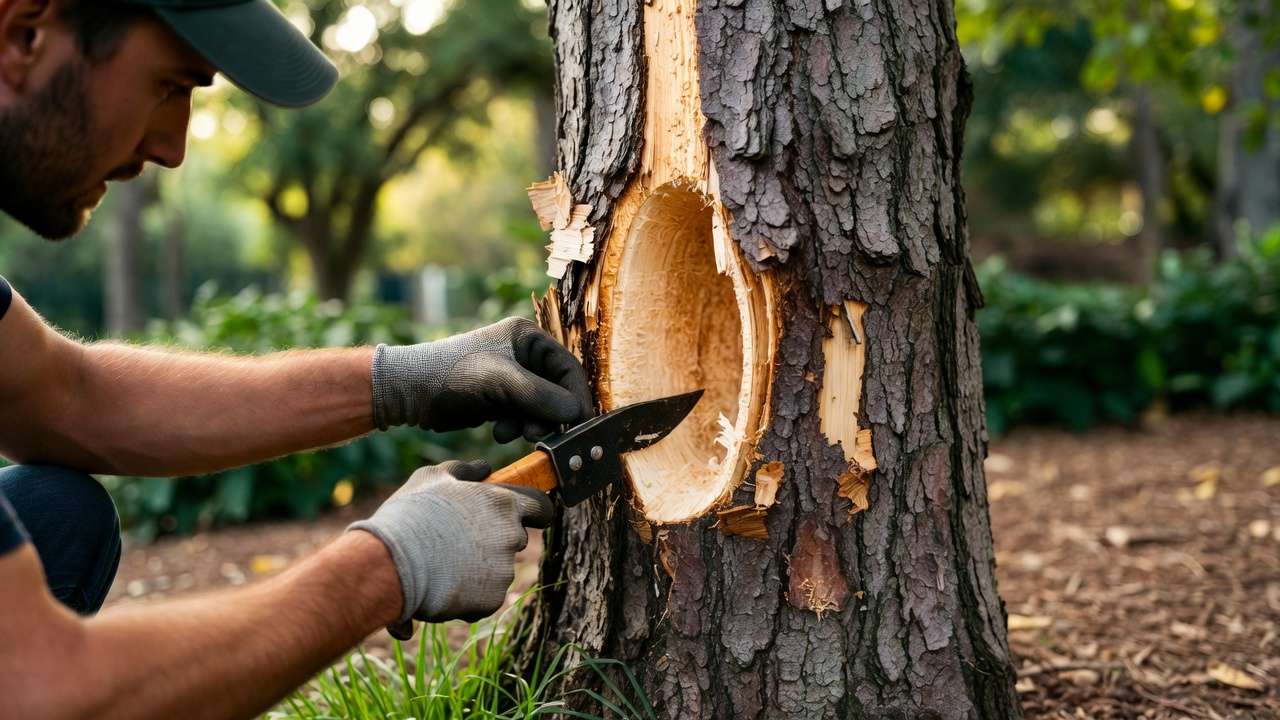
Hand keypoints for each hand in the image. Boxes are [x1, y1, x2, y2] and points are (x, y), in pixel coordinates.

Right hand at [347, 460, 553, 638]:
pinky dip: (469, 596)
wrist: (391, 562)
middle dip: (496, 540)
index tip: (529, 517)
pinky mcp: (492, 599)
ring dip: (479, 570)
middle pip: (516, 539)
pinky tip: (441, 586)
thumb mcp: (432, 477)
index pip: (542, 507)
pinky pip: (485, 598)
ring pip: (498, 571)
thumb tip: (484, 467)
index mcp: (503, 503)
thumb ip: (463, 470)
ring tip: (441, 565)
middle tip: (460, 542)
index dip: (535, 512)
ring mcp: (504, 570)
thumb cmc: (410, 513)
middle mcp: (511, 536)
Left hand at [371, 317, 592, 440]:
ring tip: (512, 433)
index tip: (581, 424)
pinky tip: (498, 432)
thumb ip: (540, 396)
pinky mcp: (499, 398)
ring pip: (539, 408)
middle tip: (539, 434)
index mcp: (527, 338)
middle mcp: (523, 355)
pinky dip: (515, 427)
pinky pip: (522, 416)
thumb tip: (576, 413)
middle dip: (548, 415)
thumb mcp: (500, 382)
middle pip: (556, 391)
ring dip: (530, 425)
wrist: (409, 391)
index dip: (576, 397)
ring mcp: (511, 377)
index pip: (567, 368)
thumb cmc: (452, 374)